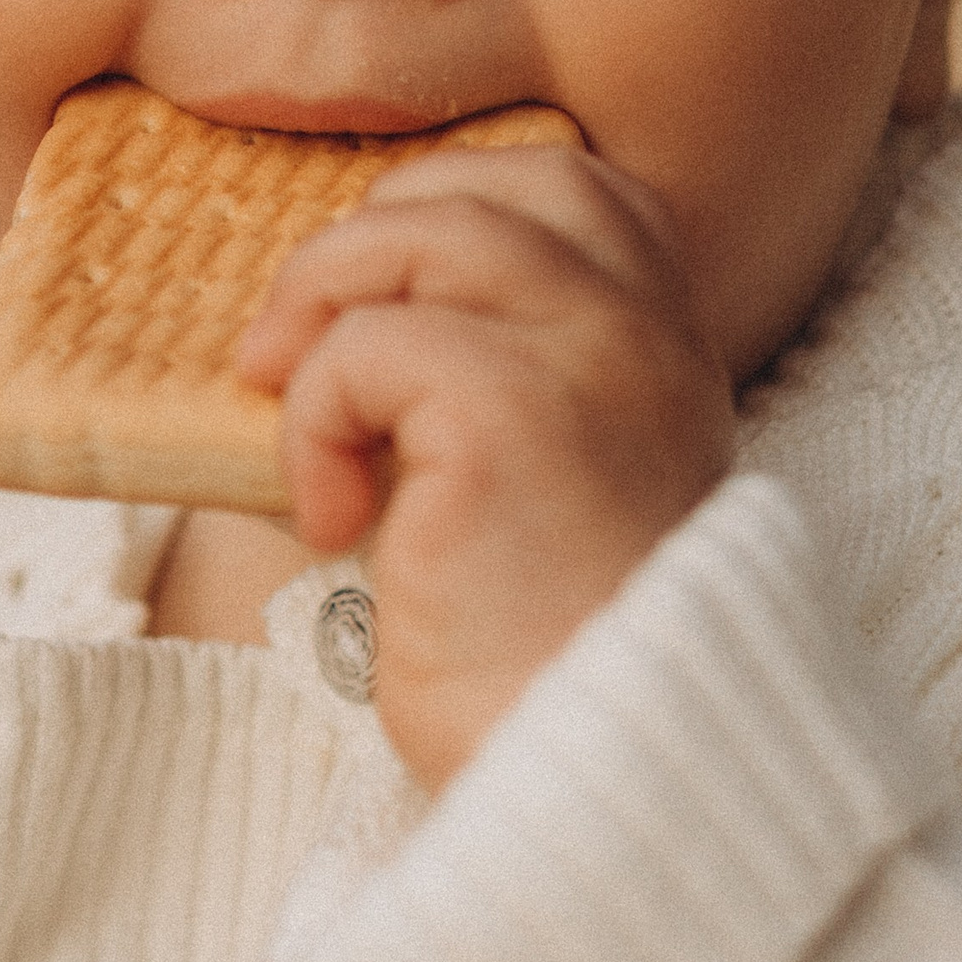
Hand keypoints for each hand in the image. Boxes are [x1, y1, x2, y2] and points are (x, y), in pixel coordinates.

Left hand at [235, 144, 734, 785]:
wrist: (597, 776)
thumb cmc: (549, 658)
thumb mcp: (547, 488)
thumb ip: (502, 384)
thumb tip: (334, 320)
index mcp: (670, 346)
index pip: (575, 184)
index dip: (455, 204)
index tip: (379, 301)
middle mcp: (650, 334)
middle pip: (494, 185)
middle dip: (370, 241)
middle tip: (295, 349)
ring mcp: (593, 360)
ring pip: (421, 234)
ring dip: (321, 311)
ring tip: (290, 412)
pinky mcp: (510, 415)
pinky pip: (364, 349)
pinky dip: (313, 421)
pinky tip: (333, 518)